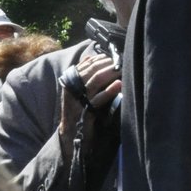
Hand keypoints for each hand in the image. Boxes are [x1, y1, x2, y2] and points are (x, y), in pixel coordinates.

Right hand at [56, 47, 121, 162]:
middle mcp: (72, 89)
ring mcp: (79, 100)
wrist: (70, 133)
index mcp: (70, 82)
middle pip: (92, 71)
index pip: (86, 65)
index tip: (112, 57)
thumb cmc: (77, 110)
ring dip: (110, 73)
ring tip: (121, 69)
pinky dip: (109, 91)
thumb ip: (82, 74)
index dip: (100, 59)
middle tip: (120, 62)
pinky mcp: (86, 112)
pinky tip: (118, 85)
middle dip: (107, 64)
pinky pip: (99, 99)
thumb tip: (90, 57)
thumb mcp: (76, 90)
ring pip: (95, 81)